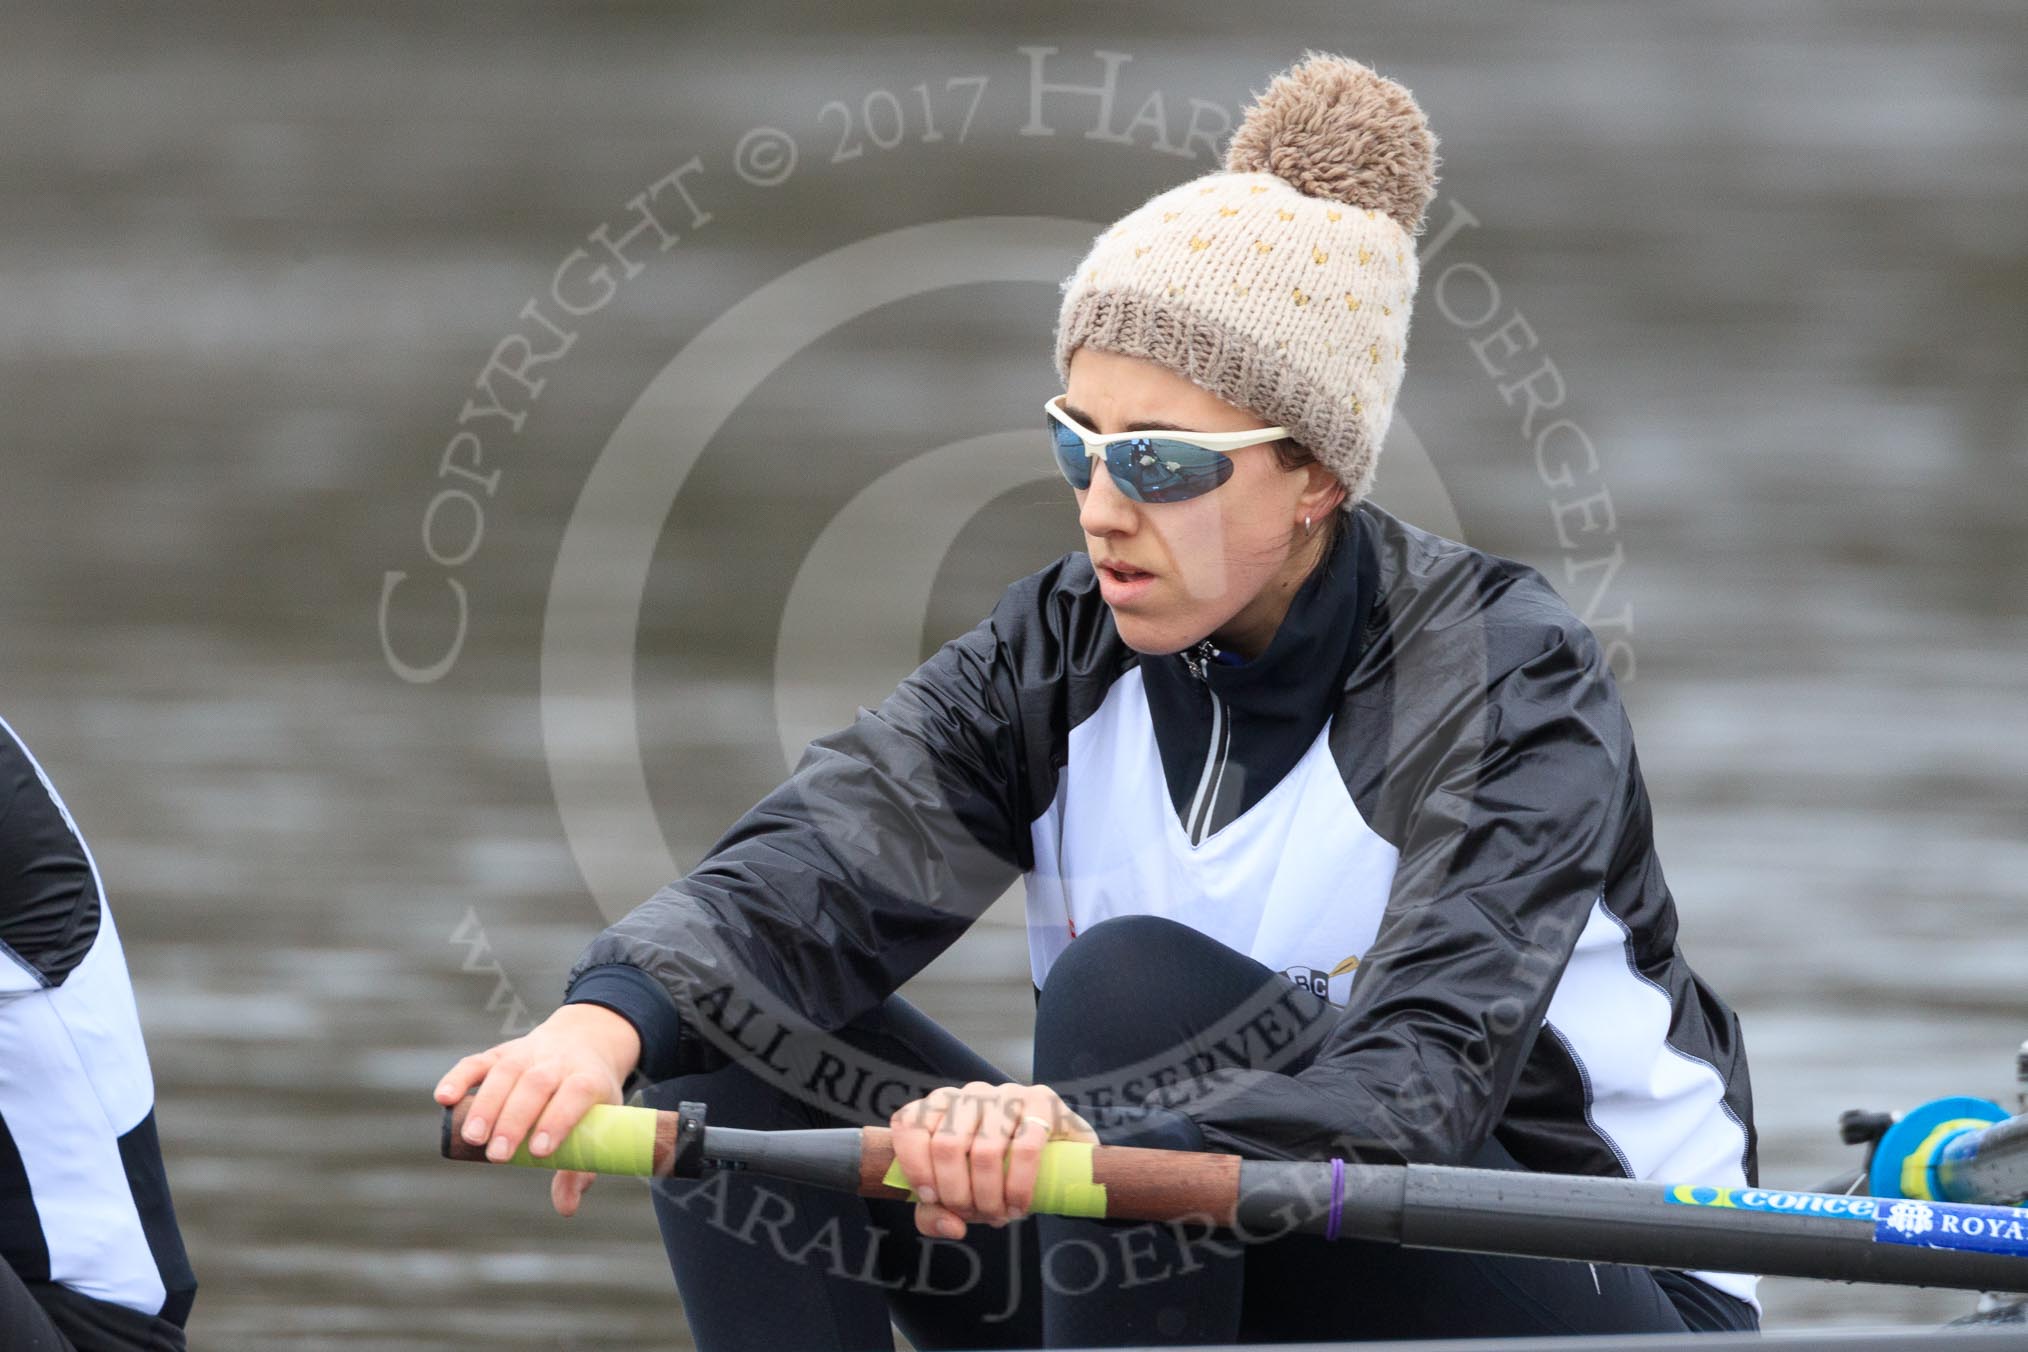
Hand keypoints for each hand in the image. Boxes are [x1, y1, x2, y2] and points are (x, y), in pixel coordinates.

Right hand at [434, 1003, 641, 1217]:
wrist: (584, 1040)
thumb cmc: (590, 1095)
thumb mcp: (599, 1122)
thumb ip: (581, 1165)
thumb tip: (566, 1207)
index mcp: (588, 1077)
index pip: (575, 1093)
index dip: (558, 1119)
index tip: (539, 1151)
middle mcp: (558, 1061)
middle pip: (536, 1085)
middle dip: (514, 1121)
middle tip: (497, 1156)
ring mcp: (528, 1053)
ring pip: (506, 1072)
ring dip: (486, 1105)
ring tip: (472, 1138)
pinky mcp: (501, 1052)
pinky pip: (477, 1062)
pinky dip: (458, 1078)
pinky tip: (443, 1098)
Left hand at [888, 1081, 1097, 1239]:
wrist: (1059, 1155)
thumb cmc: (997, 1172)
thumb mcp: (960, 1192)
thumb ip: (936, 1212)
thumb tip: (951, 1225)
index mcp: (940, 1106)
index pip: (908, 1124)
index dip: (915, 1167)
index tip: (931, 1198)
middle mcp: (969, 1094)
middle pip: (946, 1145)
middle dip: (958, 1194)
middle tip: (973, 1215)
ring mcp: (1006, 1094)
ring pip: (985, 1151)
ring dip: (989, 1197)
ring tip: (998, 1216)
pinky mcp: (1041, 1101)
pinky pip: (1025, 1149)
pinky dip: (1018, 1188)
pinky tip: (1019, 1207)